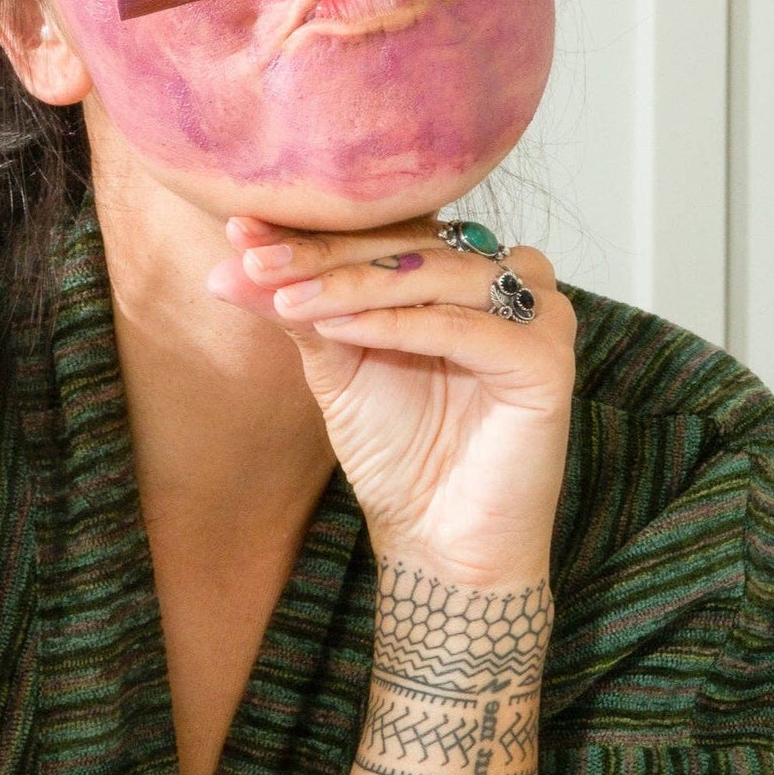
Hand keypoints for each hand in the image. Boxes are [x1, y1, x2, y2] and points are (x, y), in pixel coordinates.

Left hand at [206, 215, 575, 588]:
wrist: (438, 543)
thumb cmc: (397, 453)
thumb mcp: (334, 366)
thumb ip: (295, 310)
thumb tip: (226, 265)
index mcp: (463, 272)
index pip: (387, 233)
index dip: (313, 233)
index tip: (238, 231)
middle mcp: (507, 283)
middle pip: (414, 245)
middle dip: (326, 254)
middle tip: (254, 259)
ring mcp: (537, 318)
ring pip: (440, 275)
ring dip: (356, 284)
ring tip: (287, 297)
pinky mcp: (547, 362)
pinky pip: (466, 328)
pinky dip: (400, 324)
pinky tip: (339, 328)